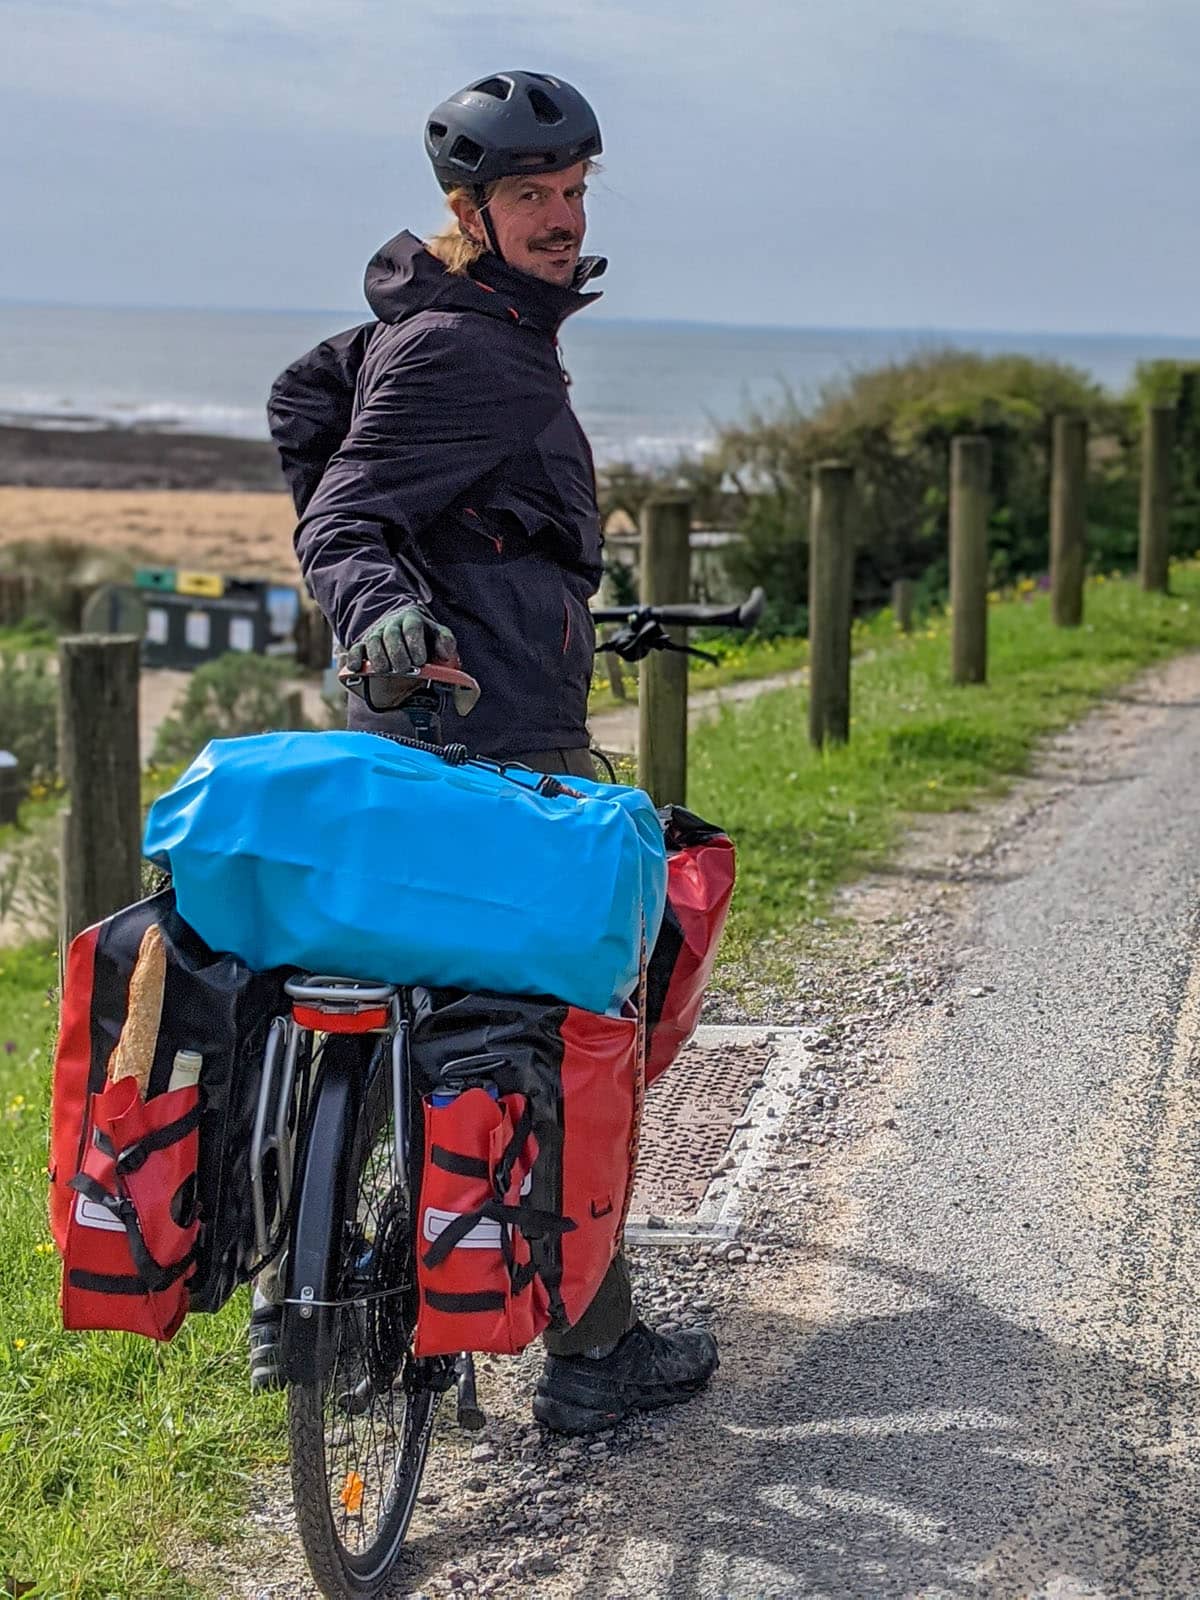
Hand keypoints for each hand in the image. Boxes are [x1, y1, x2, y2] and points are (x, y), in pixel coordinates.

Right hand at [339, 602, 457, 676]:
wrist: (400, 626)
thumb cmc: (422, 635)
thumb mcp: (437, 634)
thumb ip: (445, 641)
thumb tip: (446, 653)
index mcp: (412, 619)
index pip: (412, 627)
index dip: (415, 643)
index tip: (420, 660)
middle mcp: (392, 625)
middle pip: (391, 635)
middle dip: (397, 653)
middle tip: (404, 668)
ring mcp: (376, 634)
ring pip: (372, 641)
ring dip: (378, 657)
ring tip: (385, 670)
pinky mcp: (363, 644)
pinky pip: (355, 649)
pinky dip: (354, 658)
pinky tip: (356, 668)